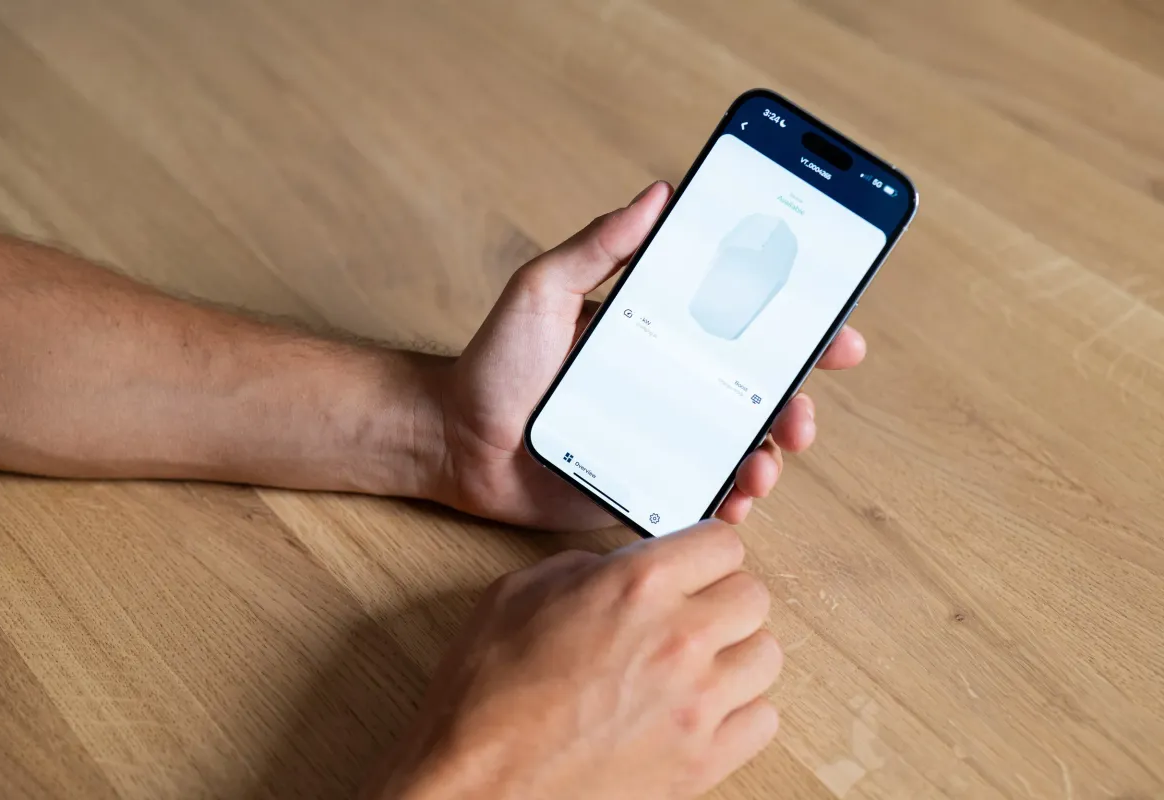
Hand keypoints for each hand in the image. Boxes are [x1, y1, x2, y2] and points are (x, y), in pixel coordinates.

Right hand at [363, 521, 780, 799]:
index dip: (703, 552)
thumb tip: (621, 569)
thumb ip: (587, 568)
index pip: (723, 543)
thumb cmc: (486, 695)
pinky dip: (739, 712)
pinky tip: (699, 710)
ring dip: (733, 654)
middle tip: (690, 614)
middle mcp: (678, 638)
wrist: (477, 784)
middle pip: (753, 596)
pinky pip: (762, 720)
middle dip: (722, 598)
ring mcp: (698, 704)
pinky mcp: (702, 761)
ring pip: (765, 656)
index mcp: (636, 585)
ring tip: (695, 665)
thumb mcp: (520, 593)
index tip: (692, 565)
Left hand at [435, 182, 866, 529]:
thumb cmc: (495, 361)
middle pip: (756, 392)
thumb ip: (598, 246)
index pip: (741, 326)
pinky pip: (699, 493)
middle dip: (798, 402)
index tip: (837, 333)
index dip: (798, 329)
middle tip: (801, 413)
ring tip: (763, 464)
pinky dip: (729, 498)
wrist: (455, 438)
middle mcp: (670, 385)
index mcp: (659, 335)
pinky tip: (734, 498)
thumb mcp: (543, 289)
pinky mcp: (642, 483)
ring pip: (739, 447)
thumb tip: (658, 194)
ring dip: (770, 455)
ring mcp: (660, 437)